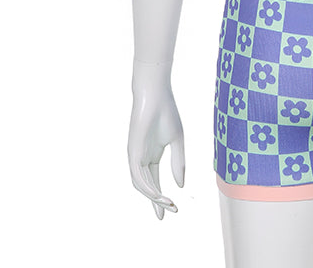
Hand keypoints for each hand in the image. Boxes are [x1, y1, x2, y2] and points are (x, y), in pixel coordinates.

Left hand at [127, 63, 185, 218]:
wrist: (155, 96)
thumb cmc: (167, 113)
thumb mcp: (177, 141)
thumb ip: (178, 163)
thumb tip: (180, 186)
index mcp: (153, 155)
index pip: (156, 181)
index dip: (162, 196)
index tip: (171, 210)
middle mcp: (142, 159)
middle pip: (148, 187)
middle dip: (157, 202)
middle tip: (167, 215)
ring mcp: (136, 157)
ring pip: (142, 185)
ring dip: (154, 197)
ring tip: (168, 205)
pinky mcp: (132, 153)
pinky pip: (138, 177)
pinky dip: (148, 188)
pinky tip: (160, 194)